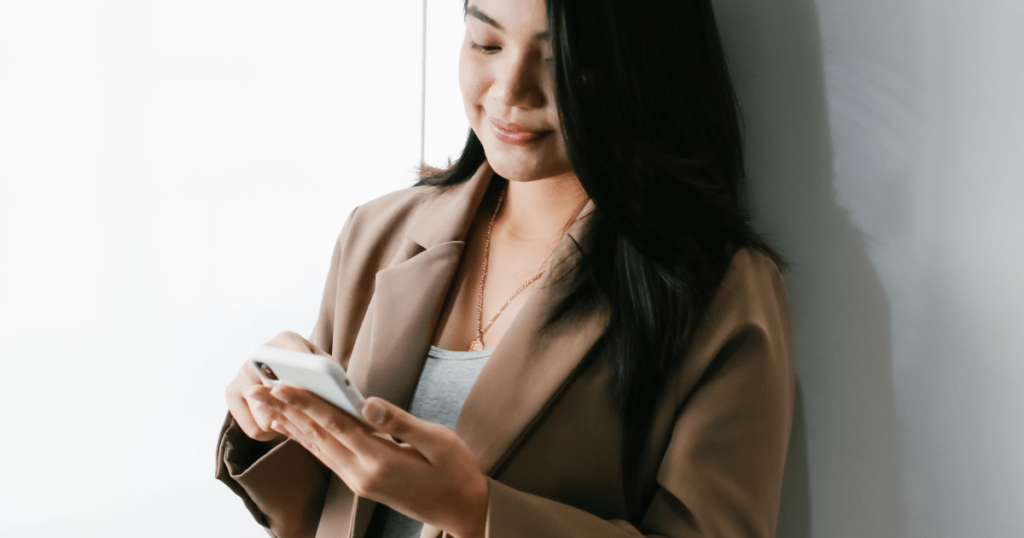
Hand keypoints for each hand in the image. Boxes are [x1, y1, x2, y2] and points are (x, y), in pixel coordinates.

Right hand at [225, 331, 329, 441]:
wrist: (285, 371)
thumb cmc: (314, 372)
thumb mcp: (327, 367)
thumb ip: (332, 376)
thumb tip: (342, 395)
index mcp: (287, 341)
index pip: (295, 356)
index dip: (304, 372)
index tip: (314, 382)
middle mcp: (258, 353)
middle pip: (277, 393)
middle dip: (295, 408)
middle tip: (309, 415)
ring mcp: (241, 372)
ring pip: (266, 417)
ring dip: (283, 424)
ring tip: (295, 417)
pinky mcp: (231, 392)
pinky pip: (253, 428)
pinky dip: (269, 433)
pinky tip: (279, 422)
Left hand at [251, 386, 488, 537]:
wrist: (462, 511)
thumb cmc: (456, 473)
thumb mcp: (437, 441)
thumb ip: (399, 422)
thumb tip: (366, 402)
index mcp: (380, 461)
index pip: (335, 425)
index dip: (306, 402)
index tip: (280, 385)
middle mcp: (361, 474)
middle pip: (316, 436)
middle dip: (285, 410)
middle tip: (256, 389)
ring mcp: (358, 481)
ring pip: (317, 447)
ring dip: (290, 423)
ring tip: (264, 404)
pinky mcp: (360, 482)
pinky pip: (326, 456)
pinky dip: (306, 438)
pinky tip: (294, 428)